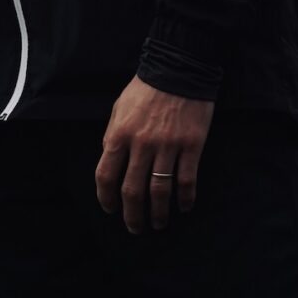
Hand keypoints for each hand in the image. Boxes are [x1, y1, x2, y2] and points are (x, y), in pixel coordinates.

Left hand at [96, 79, 213, 230]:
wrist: (179, 69)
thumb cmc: (145, 88)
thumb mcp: (119, 109)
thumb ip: (113, 137)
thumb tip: (111, 163)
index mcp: (119, 135)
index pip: (106, 176)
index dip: (106, 198)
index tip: (110, 210)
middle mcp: (141, 144)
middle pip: (132, 190)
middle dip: (132, 215)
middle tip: (135, 228)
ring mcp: (168, 146)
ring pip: (160, 190)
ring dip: (158, 213)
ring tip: (158, 224)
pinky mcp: (191, 146)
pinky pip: (187, 179)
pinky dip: (185, 198)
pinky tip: (184, 207)